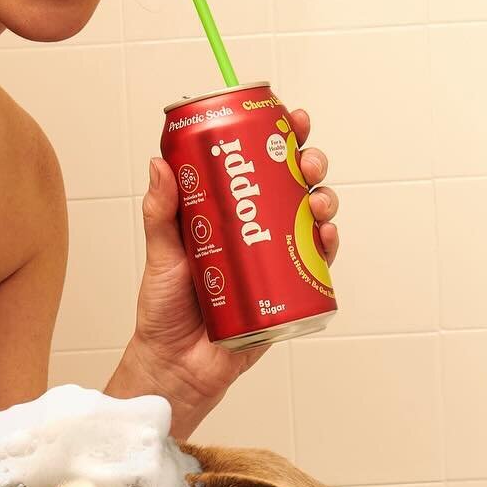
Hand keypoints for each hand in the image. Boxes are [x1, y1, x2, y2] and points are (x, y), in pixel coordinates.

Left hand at [110, 108, 339, 437]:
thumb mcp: (160, 255)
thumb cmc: (165, 312)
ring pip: (310, 223)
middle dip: (310, 166)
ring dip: (323, 204)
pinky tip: (326, 237)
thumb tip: (159, 163)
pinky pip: (314, 269)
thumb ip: (161, 212)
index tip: (289, 120)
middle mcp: (256, 234)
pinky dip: (326, 250)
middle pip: (293, 189)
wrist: (176, 366)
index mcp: (228, 215)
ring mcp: (275, 265)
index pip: (258, 167)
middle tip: (307, 161)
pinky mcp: (287, 297)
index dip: (279, 140)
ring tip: (318, 202)